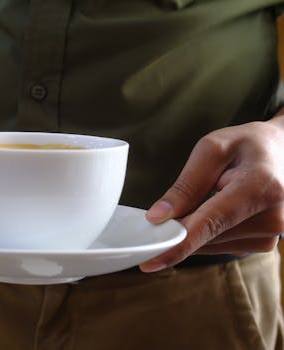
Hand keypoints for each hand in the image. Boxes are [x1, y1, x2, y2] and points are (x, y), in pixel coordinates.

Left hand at [140, 118, 283, 271]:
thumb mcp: (212, 150)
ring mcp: (273, 234)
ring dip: (195, 229)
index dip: (178, 244)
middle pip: (208, 236)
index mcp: (260, 186)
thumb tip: (158, 217)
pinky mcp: (265, 243)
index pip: (211, 223)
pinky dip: (208, 232)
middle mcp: (273, 216)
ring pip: (211, 245)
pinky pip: (221, 245)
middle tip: (166, 211)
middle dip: (179, 229)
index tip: (151, 261)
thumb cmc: (247, 145)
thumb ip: (185, 185)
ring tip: (207, 197)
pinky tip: (215, 209)